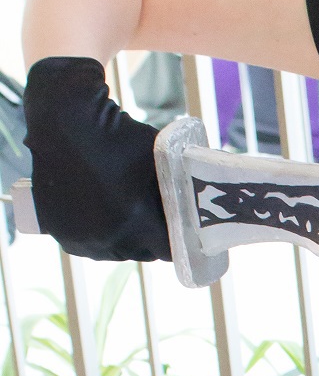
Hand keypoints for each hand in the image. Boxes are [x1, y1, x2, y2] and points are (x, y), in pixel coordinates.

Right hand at [23, 56, 169, 260]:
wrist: (66, 122)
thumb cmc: (120, 136)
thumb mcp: (161, 161)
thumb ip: (179, 188)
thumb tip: (201, 205)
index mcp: (138, 222)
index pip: (169, 250)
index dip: (178, 241)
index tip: (182, 232)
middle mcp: (108, 237)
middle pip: (142, 252)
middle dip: (151, 240)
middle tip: (155, 222)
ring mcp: (81, 237)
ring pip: (114, 251)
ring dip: (123, 239)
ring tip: (127, 216)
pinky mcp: (60, 232)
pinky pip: (88, 244)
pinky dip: (98, 233)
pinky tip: (104, 215)